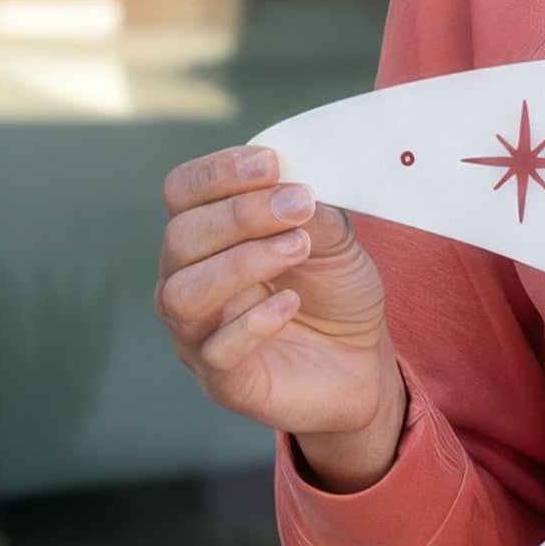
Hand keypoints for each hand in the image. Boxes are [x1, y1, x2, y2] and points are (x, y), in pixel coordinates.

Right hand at [155, 145, 405, 491]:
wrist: (363, 364)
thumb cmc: (335, 294)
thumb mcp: (333, 241)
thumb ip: (310, 211)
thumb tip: (292, 183)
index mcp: (207, 237)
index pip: (182, 193)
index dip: (218, 173)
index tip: (271, 164)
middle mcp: (188, 281)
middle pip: (181, 238)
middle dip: (240, 215)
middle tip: (298, 206)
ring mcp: (198, 334)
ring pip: (184, 294)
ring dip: (242, 263)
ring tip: (297, 248)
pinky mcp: (225, 381)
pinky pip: (217, 352)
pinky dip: (252, 324)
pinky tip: (290, 304)